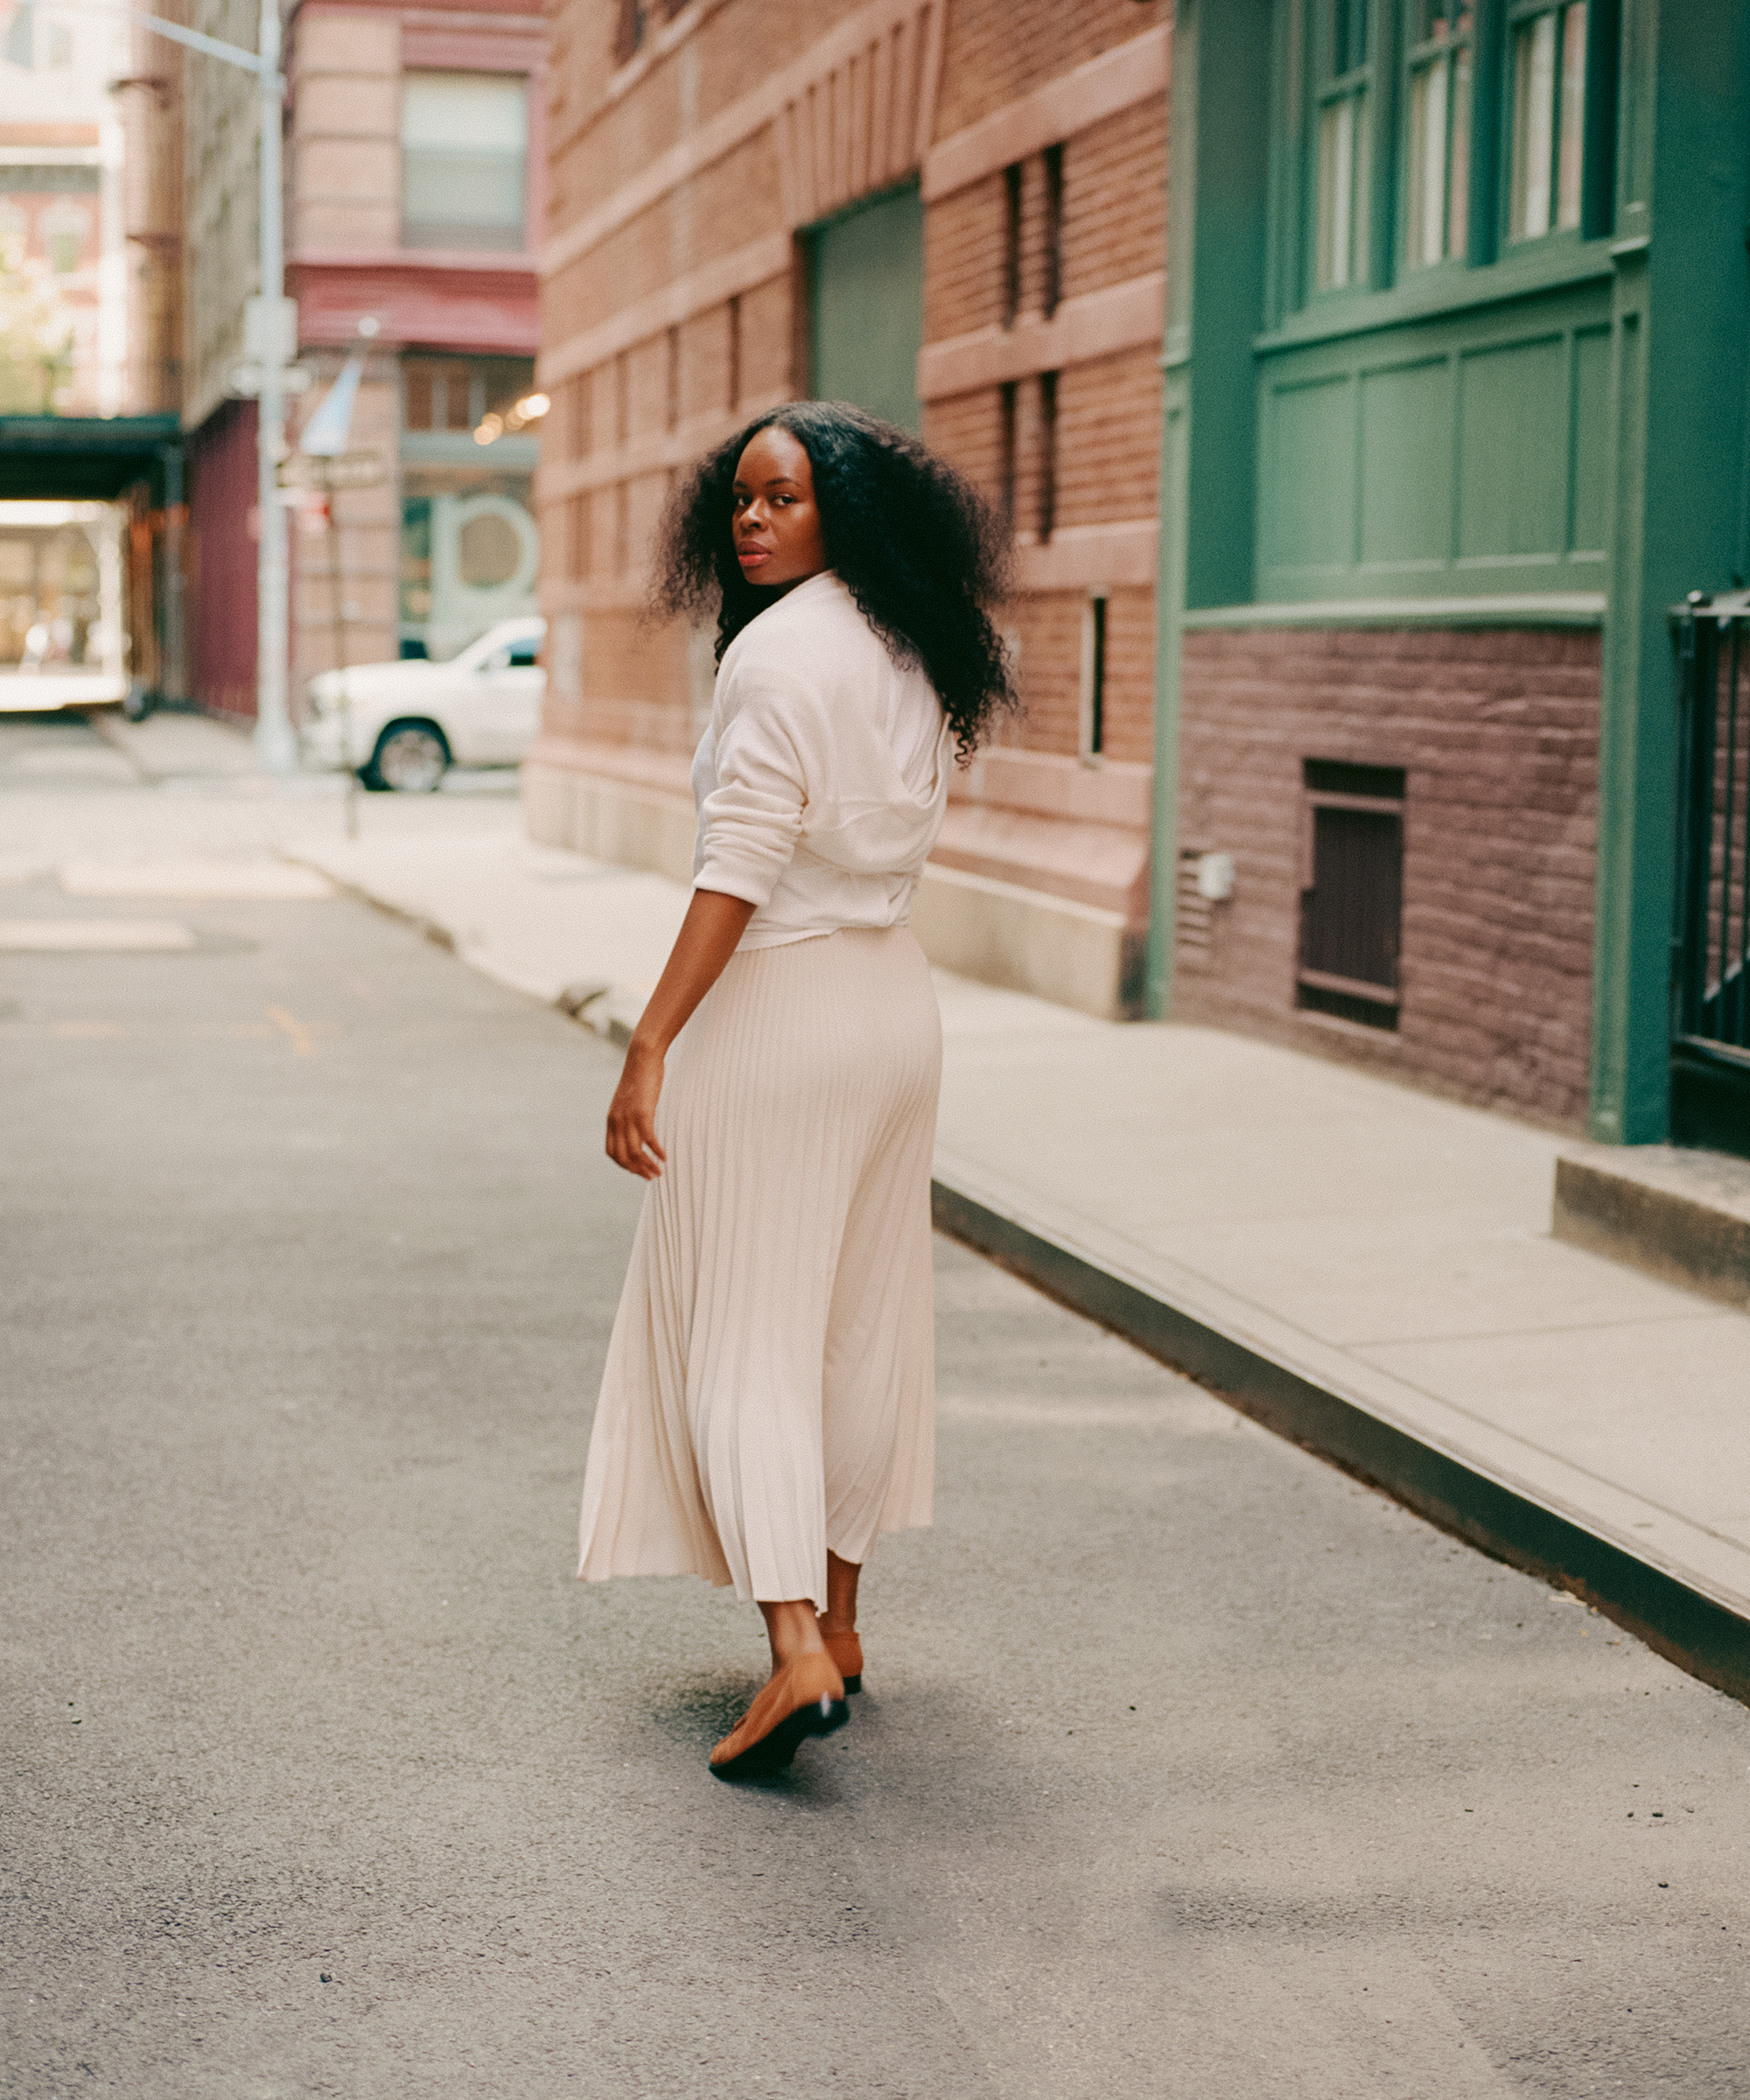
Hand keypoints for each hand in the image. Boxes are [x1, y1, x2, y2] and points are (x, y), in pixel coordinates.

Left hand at [605, 1041, 667, 1179]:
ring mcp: (628, 1118)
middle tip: (650, 1177)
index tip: (636, 1170)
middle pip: (623, 1157)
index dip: (623, 1165)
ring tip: (658, 1173)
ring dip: (647, 1166)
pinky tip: (664, 1157)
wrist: (642, 1059)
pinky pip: (648, 1140)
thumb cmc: (639, 1077)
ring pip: (635, 1153)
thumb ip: (629, 1115)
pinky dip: (656, 1152)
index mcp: (611, 1120)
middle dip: (636, 1171)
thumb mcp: (629, 1100)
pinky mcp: (642, 1113)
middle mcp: (617, 1122)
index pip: (612, 1152)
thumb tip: (637, 1125)